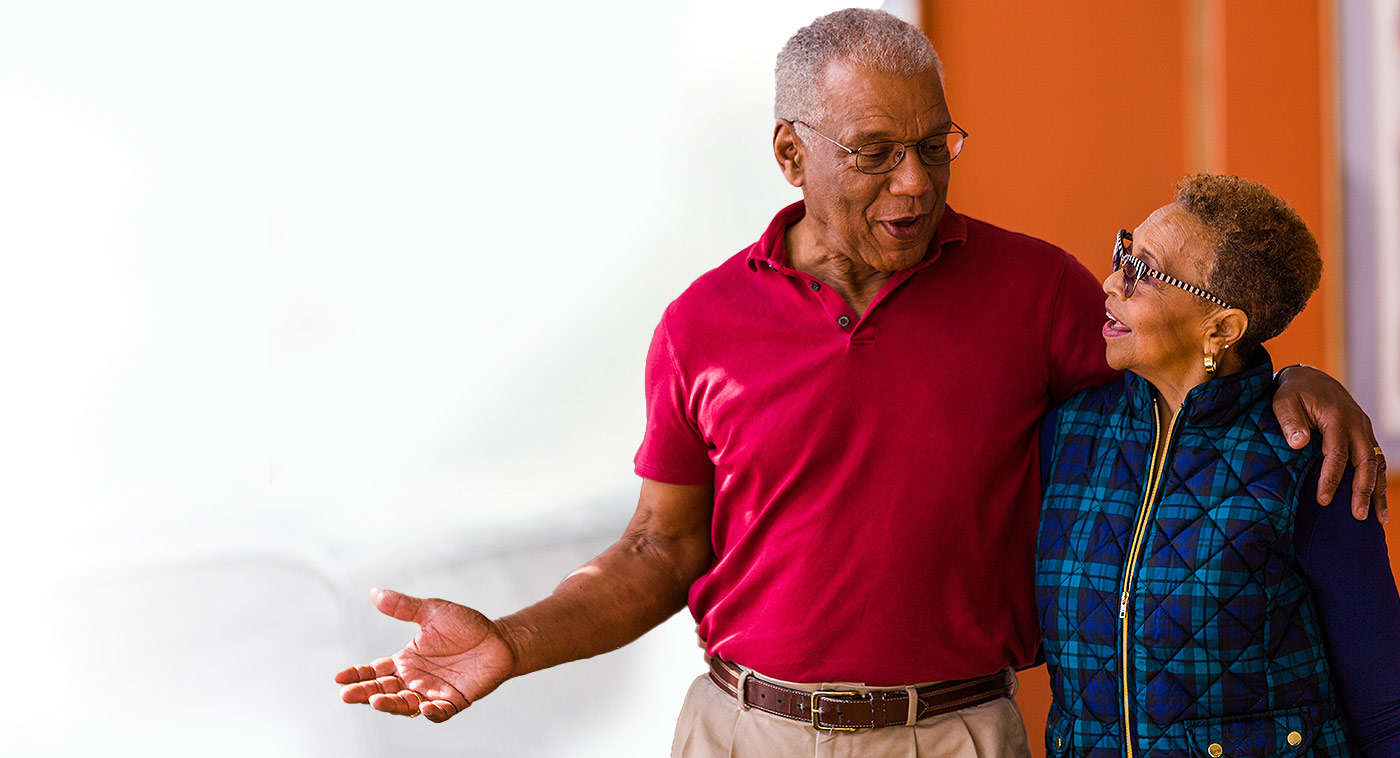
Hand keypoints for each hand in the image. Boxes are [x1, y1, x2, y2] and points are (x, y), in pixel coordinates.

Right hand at [335, 588, 516, 722]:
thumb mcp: (432, 612)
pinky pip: (439, 711)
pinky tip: (423, 706)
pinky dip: (430, 712)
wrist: (499, 638)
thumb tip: (374, 593)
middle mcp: (415, 679)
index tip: (339, 678)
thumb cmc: (466, 626)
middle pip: (384, 690)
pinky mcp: (454, 700)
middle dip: (365, 693)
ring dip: (391, 704)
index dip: (358, 675)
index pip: (375, 671)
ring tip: (377, 700)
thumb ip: (403, 607)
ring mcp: (433, 692)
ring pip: (405, 704)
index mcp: (406, 660)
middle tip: (348, 694)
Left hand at [1274, 365, 1388, 522]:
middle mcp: (1356, 424)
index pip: (1336, 453)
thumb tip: (1297, 443)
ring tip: (1376, 519)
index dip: (1330, 478)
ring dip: (1377, 491)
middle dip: (1362, 490)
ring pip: (1377, 463)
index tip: (1323, 500)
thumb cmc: (1293, 393)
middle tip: (1357, 515)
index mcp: (1337, 417)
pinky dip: (1379, 481)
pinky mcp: (1365, 434)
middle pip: (1365, 461)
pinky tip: (1378, 503)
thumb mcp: (1283, 401)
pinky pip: (1377, 460)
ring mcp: (1364, 429)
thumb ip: (1289, 421)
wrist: (1311, 378)